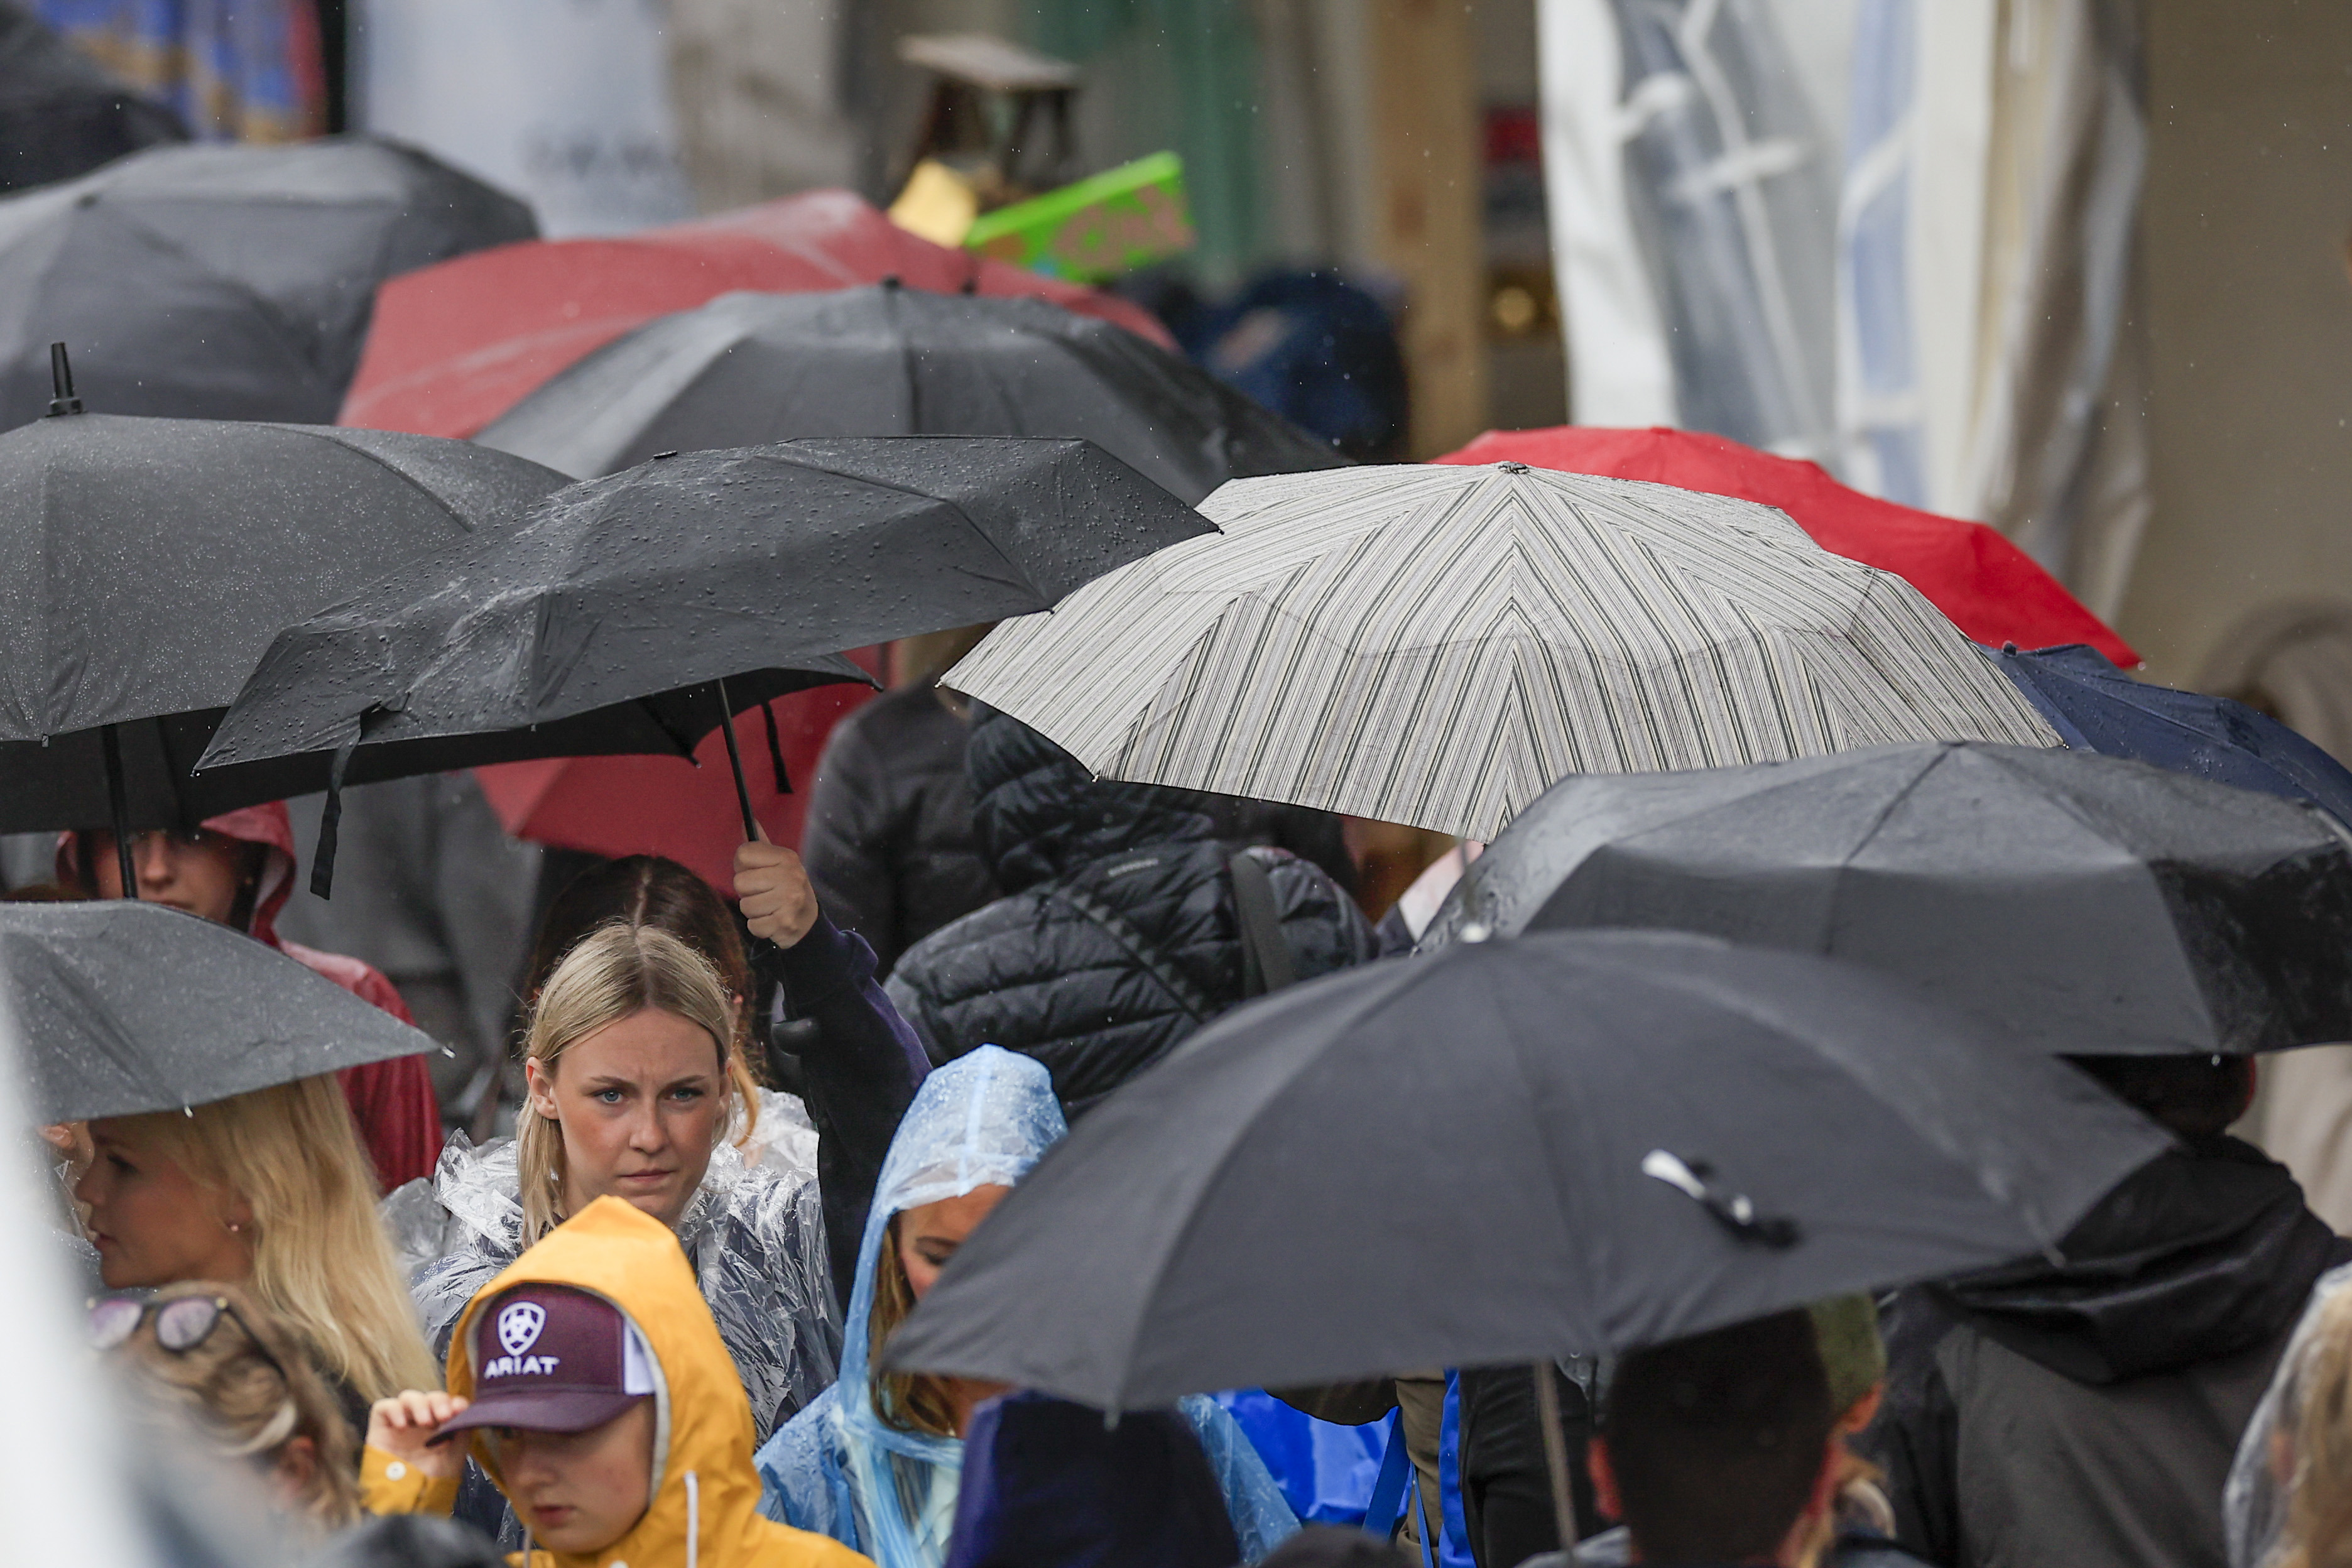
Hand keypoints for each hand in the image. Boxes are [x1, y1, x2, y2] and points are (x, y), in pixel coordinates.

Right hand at [367, 1389, 470, 1480]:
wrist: (411, 1499)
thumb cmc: (434, 1479)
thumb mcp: (456, 1452)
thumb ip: (462, 1427)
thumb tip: (464, 1406)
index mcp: (440, 1426)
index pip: (446, 1402)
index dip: (452, 1400)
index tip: (459, 1408)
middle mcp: (420, 1423)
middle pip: (429, 1397)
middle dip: (438, 1401)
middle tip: (443, 1416)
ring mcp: (401, 1424)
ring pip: (408, 1397)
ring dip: (419, 1404)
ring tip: (425, 1422)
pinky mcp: (380, 1429)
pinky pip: (383, 1407)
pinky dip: (394, 1409)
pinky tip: (402, 1425)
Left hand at [736, 828, 818, 948]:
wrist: (808, 920)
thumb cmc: (785, 888)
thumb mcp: (778, 863)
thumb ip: (761, 844)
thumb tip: (746, 819)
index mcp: (787, 857)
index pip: (742, 854)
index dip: (743, 867)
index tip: (756, 873)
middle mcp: (791, 875)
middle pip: (740, 882)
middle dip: (747, 892)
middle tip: (764, 894)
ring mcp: (790, 900)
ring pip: (745, 906)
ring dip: (753, 911)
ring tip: (769, 908)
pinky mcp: (785, 922)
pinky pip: (753, 925)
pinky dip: (759, 927)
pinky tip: (772, 921)